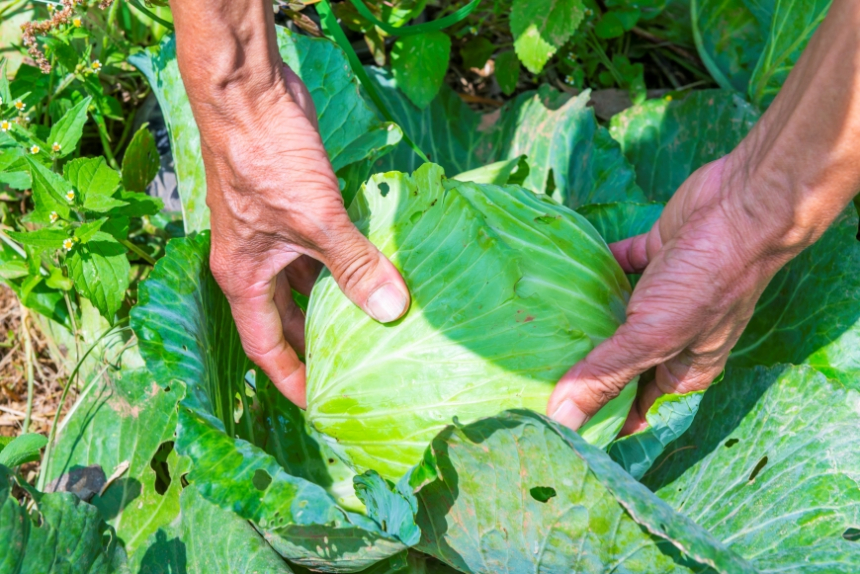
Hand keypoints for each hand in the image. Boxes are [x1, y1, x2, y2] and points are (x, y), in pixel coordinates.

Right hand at [199, 65, 409, 406]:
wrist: (251, 93)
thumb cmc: (264, 159)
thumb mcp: (314, 221)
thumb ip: (353, 266)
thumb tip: (392, 309)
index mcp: (244, 278)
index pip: (268, 346)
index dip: (293, 378)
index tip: (321, 405)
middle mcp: (257, 263)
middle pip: (290, 319)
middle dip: (321, 343)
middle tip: (362, 368)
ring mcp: (277, 235)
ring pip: (310, 284)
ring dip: (340, 301)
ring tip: (379, 327)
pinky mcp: (298, 208)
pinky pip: (324, 249)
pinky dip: (347, 263)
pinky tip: (378, 274)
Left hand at [547, 155, 808, 433]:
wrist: (742, 207)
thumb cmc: (705, 282)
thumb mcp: (653, 338)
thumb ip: (605, 377)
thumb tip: (558, 421)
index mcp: (681, 370)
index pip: (634, 409)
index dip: (599, 421)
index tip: (553, 427)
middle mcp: (673, 337)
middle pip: (620, 364)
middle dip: (582, 371)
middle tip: (530, 378)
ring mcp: (665, 295)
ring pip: (616, 316)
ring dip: (582, 321)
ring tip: (534, 332)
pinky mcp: (657, 256)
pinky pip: (619, 267)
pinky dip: (595, 269)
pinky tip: (558, 274)